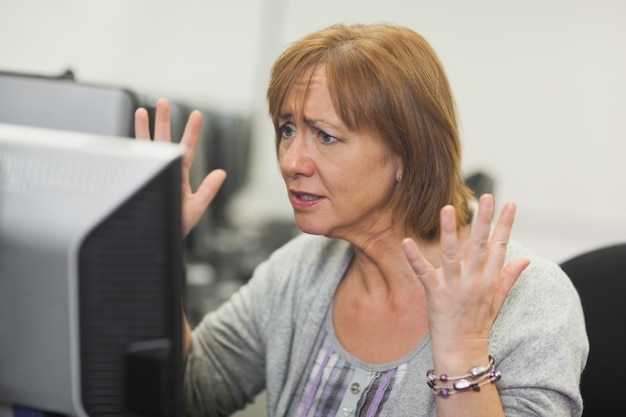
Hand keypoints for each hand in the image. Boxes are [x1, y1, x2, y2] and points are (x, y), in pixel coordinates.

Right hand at [134, 98, 226, 236]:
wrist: (156, 242)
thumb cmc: (176, 228)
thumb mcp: (196, 208)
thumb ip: (208, 190)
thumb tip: (222, 173)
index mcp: (180, 175)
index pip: (187, 148)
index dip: (192, 131)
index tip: (197, 114)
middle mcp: (165, 171)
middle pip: (164, 140)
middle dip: (163, 120)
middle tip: (162, 101)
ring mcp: (151, 174)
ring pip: (147, 147)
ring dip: (143, 129)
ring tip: (142, 110)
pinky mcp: (138, 181)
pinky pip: (133, 161)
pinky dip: (129, 149)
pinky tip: (125, 137)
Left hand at [401, 194, 529, 354]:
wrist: (462, 348)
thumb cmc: (478, 323)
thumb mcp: (498, 299)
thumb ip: (509, 276)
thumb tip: (526, 260)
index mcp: (489, 279)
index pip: (500, 246)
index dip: (506, 224)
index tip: (510, 203)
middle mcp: (474, 279)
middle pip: (479, 244)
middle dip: (484, 220)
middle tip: (487, 197)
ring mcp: (454, 285)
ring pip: (452, 253)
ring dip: (449, 231)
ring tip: (447, 209)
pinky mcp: (435, 292)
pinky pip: (424, 272)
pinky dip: (414, 258)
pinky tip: (406, 242)